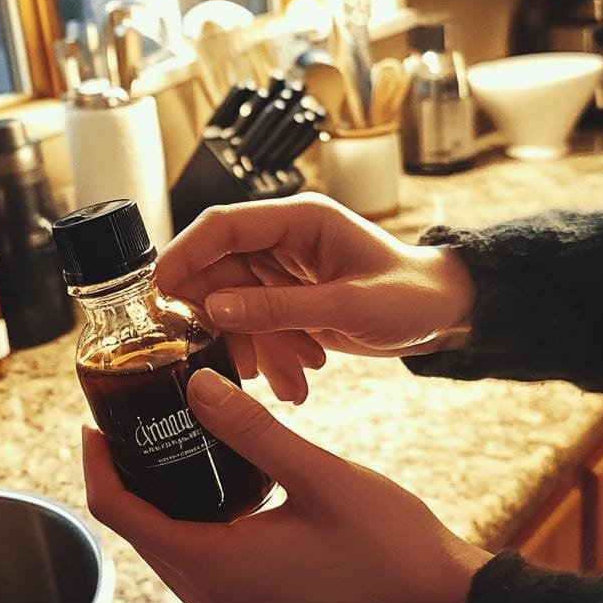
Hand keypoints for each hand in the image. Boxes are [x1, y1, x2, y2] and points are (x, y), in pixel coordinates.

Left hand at [83, 369, 492, 602]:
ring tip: (167, 439)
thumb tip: (197, 385)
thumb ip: (250, 431)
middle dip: (124, 475)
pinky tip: (211, 481)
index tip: (95, 418)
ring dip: (158, 499)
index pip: (120, 514)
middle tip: (130, 416)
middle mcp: (212, 602)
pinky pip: (199, 565)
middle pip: (138, 532)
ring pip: (168, 549)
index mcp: (216, 569)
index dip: (98, 463)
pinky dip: (191, 522)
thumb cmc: (390, 547)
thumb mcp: (318, 475)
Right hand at [157, 195, 474, 402]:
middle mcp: (285, 240)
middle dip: (223, 323)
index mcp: (299, 220)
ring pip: (237, 308)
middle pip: (220, 273)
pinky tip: (296, 382)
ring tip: (288, 382)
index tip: (157, 293)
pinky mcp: (290, 302)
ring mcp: (285, 273)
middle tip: (222, 363)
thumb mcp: (348, 307)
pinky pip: (259, 328)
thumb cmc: (411, 296)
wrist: (446, 315)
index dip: (184, 255)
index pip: (222, 226)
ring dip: (254, 349)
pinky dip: (271, 357)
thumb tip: (217, 310)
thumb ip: (281, 309)